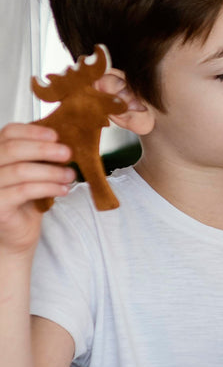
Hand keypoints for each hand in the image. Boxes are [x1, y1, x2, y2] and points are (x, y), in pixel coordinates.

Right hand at [0, 124, 73, 258]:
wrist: (17, 234)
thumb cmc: (25, 201)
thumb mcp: (33, 172)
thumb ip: (39, 156)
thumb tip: (64, 141)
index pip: (8, 133)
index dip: (33, 131)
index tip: (56, 136)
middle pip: (12, 149)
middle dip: (45, 149)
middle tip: (68, 153)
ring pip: (21, 170)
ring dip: (52, 171)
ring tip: (70, 175)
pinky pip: (25, 190)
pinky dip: (49, 187)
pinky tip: (63, 189)